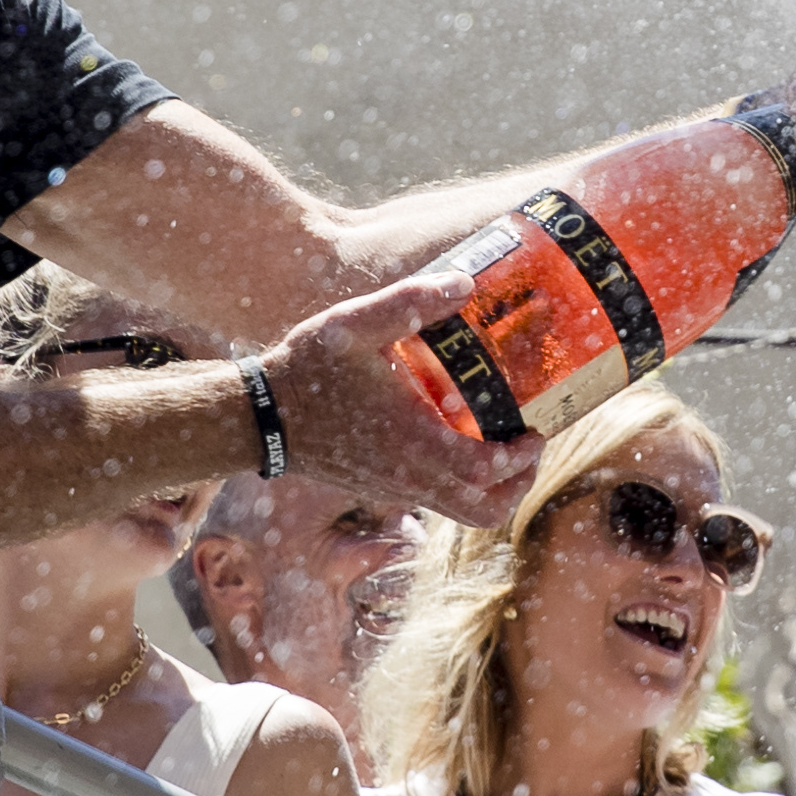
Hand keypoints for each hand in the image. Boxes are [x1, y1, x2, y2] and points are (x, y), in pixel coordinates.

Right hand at [256, 267, 540, 527]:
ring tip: (501, 449)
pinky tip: (457, 441)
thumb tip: (464, 283)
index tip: (536, 430)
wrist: (259, 417)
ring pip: (460, 513)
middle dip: (517, 485)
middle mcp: (408, 477)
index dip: (521, 459)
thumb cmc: (308, 370)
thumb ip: (410, 301)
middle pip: (484, 511)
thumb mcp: (356, 325)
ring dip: (491, 490)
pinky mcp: (380, 490)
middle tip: (528, 447)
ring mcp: (394, 489)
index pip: (486, 472)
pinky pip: (436, 502)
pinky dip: (460, 485)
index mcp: (412, 442)